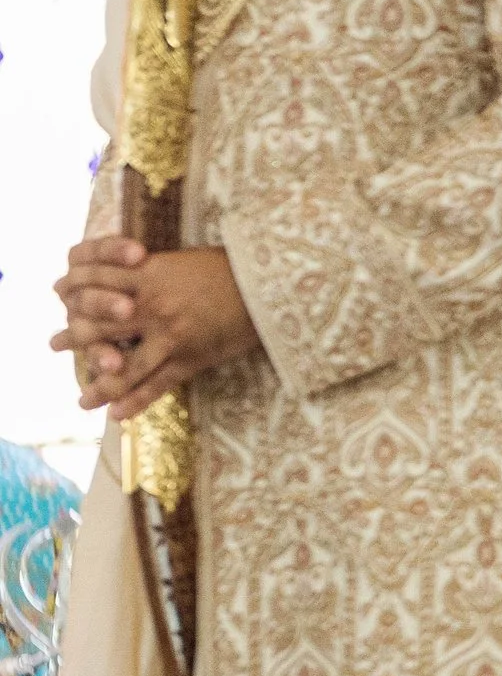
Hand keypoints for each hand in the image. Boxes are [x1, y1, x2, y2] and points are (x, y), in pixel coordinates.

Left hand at [52, 240, 260, 419]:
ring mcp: (170, 335)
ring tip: (82, 400)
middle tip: (55, 344)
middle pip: (98, 327)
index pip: (96, 284)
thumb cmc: (234, 267)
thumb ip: (155, 270)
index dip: (76, 291)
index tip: (63, 296)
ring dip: (99, 385)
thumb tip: (135, 273)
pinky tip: (118, 415)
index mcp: (149, 275)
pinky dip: (135, 402)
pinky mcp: (191, 357)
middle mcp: (151, 307)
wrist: (271, 284)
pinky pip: (156, 385)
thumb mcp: (185, 260)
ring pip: (123, 367)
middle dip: (74, 337)